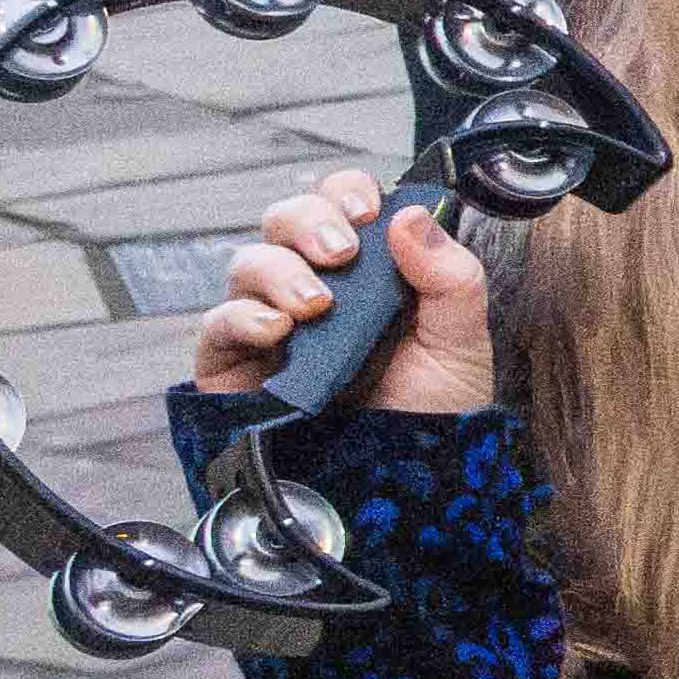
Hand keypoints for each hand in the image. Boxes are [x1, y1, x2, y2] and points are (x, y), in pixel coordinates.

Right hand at [189, 160, 501, 416]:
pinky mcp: (236, 364)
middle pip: (285, 220)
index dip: (346, 194)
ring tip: (317, 306)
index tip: (367, 213)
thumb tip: (411, 216)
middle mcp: (315, 286)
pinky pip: (217, 322)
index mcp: (368, 271)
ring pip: (248, 263)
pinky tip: (278, 330)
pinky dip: (242, 316)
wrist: (407, 484)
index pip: (341, 205)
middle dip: (308, 222)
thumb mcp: (460, 342)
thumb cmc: (431, 410)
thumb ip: (450, 277)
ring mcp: (271, 323)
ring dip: (280, 271)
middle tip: (341, 254)